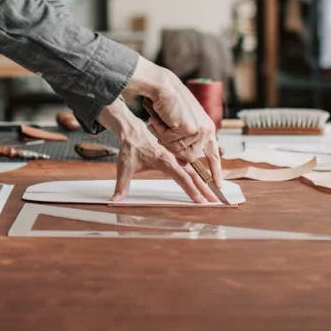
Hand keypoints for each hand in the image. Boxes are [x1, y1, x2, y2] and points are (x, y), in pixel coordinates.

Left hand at [98, 102, 219, 203]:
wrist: (132, 129)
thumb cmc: (129, 147)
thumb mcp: (123, 167)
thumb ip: (121, 186)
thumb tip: (114, 201)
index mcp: (163, 160)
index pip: (181, 177)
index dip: (192, 190)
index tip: (201, 201)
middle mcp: (172, 158)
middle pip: (193, 175)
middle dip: (205, 189)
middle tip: (217, 201)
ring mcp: (175, 157)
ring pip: (194, 171)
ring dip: (205, 182)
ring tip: (215, 195)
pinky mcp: (175, 156)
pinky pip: (190, 167)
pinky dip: (199, 175)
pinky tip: (207, 183)